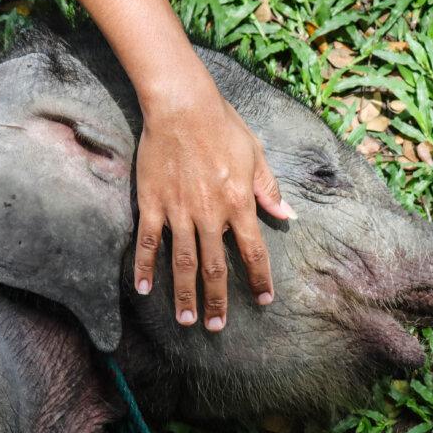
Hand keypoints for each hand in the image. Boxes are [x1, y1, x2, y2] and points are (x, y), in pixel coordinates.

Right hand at [133, 73, 295, 331]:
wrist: (181, 106)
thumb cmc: (222, 125)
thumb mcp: (255, 154)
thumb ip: (269, 189)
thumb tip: (287, 215)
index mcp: (238, 202)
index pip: (252, 250)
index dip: (259, 278)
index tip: (264, 300)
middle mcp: (209, 213)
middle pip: (214, 267)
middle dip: (218, 299)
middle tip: (217, 326)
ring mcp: (178, 211)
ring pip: (182, 262)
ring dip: (184, 294)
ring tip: (186, 320)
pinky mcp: (152, 203)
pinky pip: (147, 242)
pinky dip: (144, 267)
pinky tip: (144, 289)